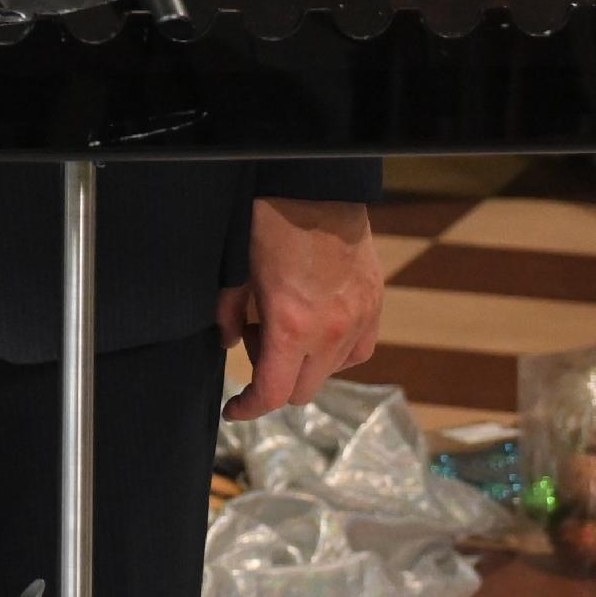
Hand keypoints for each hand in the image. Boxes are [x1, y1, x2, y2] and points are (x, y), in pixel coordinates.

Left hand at [220, 197, 388, 421]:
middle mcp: (331, 333)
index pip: (273, 393)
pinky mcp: (375, 309)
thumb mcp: (236, 271)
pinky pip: (356, 352)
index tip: (234, 409)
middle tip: (257, 343)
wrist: (318, 194)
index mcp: (291, 327)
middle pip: (302, 391)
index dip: (249, 408)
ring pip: (330, 372)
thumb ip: (228, 313)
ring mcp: (359, 322)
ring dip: (304, 364)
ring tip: (284, 324)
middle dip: (274, 380)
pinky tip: (315, 324)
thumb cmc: (271, 226)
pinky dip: (332, 350)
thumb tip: (229, 344)